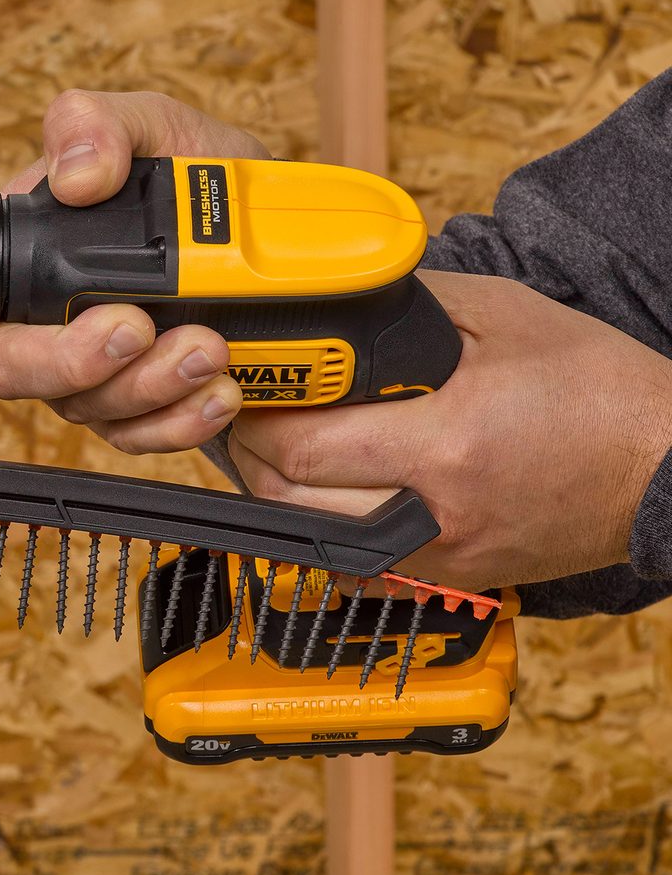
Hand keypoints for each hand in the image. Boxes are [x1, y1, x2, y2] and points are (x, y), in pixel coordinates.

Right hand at [0, 89, 270, 452]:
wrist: (302, 250)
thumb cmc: (217, 184)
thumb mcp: (166, 128)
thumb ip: (106, 123)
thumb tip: (74, 175)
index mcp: (30, 250)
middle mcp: (47, 319)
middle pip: (8, 368)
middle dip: (64, 359)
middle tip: (133, 325)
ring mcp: (94, 372)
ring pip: (79, 409)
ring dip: (144, 386)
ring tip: (209, 346)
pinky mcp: (144, 410)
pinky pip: (137, 438)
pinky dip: (180, 420)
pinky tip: (222, 390)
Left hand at [229, 270, 671, 590]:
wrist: (669, 466)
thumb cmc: (598, 390)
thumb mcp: (506, 316)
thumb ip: (412, 304)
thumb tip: (337, 297)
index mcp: (445, 442)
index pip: (304, 448)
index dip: (256, 418)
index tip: (246, 386)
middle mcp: (432, 512)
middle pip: (289, 499)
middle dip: (251, 454)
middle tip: (246, 413)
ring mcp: (438, 555)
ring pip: (311, 538)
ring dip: (277, 492)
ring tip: (278, 444)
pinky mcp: (447, 577)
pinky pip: (353, 564)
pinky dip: (321, 529)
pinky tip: (322, 490)